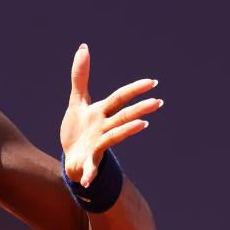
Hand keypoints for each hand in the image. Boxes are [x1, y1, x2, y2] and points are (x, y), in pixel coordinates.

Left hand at [60, 44, 163, 186]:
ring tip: (142, 125)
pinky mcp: (87, 162)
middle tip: (158, 102)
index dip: (133, 90)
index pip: (120, 99)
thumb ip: (80, 77)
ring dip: (126, 131)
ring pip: (113, 137)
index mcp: (102, 113)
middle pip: (122, 116)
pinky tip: (87, 181)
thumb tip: (83, 47)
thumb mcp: (77, 102)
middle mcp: (104, 128)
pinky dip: (89, 175)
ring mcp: (97, 145)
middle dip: (139, 109)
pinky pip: (89, 169)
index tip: (152, 82)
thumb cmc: (78, 129)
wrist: (72, 157)